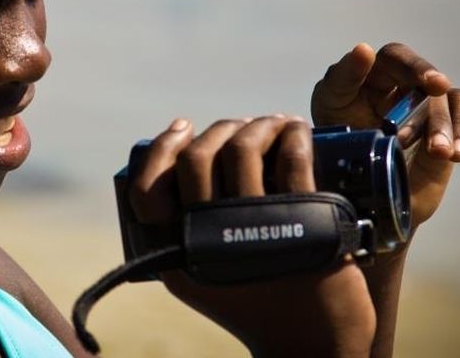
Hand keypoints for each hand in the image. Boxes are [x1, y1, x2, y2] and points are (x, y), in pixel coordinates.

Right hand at [128, 116, 375, 357]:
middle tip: (239, 128)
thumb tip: (179, 166)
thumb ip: (180, 238)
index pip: (147, 190)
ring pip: (243, 149)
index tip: (182, 127)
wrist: (313, 344)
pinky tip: (296, 130)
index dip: (160, 149)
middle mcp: (212, 238)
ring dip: (257, 124)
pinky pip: (293, 161)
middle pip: (198, 158)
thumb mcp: (201, 279)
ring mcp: (259, 229)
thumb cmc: (257, 305)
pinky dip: (293, 134)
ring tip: (271, 123)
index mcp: (179, 253)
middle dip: (218, 129)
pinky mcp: (306, 223)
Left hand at [311, 43, 459, 356]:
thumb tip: (328, 89)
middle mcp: (388, 85)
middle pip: (408, 64)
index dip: (362, 62)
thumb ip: (314, 124)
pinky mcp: (443, 123)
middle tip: (433, 85)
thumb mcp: (317, 146)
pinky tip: (454, 155)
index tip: (365, 56)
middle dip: (421, 72)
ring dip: (443, 119)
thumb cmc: (331, 169)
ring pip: (442, 93)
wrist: (359, 208)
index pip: (360, 60)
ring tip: (440, 150)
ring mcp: (419, 101)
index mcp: (353, 83)